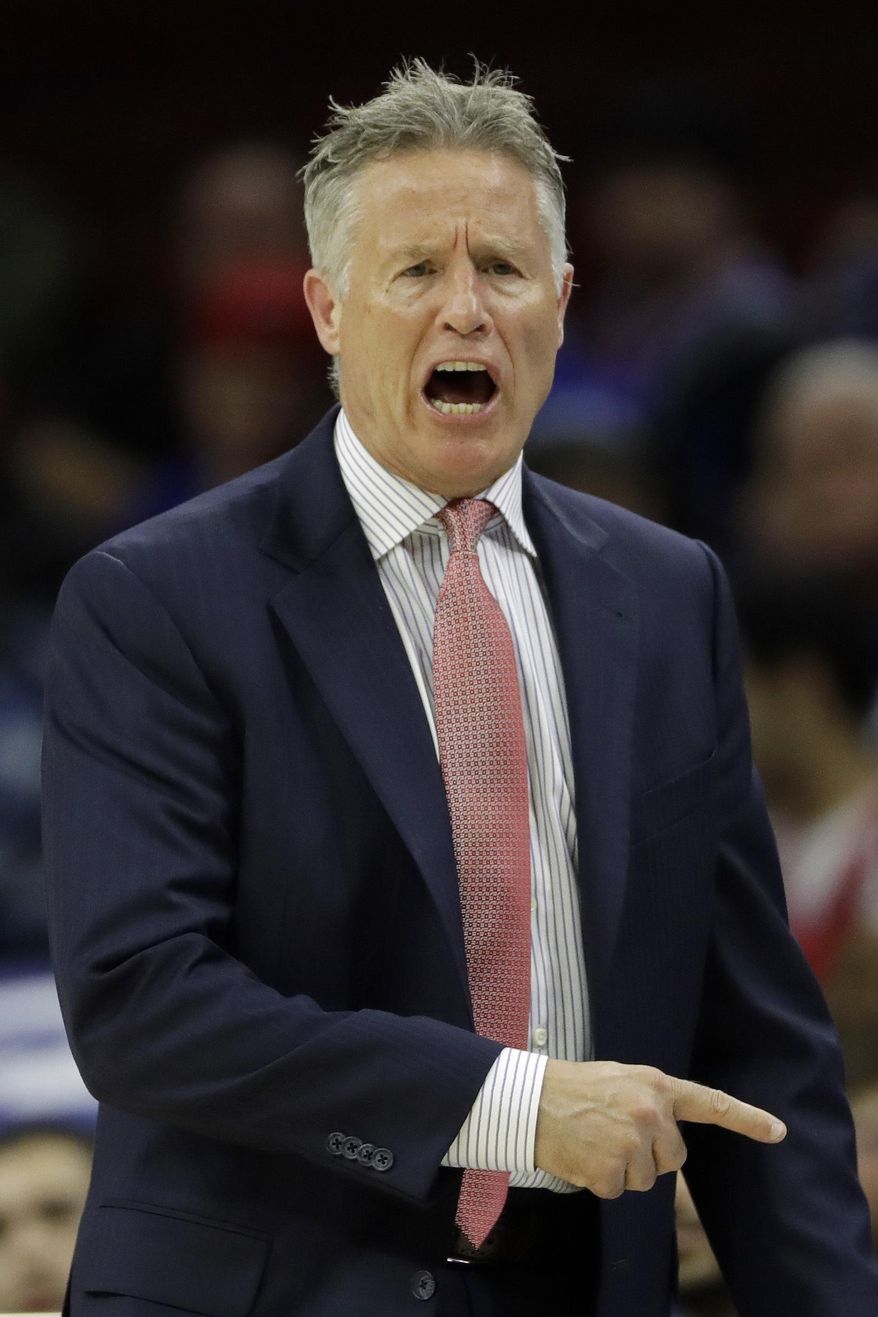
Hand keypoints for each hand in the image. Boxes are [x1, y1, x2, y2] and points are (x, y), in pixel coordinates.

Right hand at [534, 1059, 785, 1197]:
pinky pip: (618, 1190)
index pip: (711, 1103)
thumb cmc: (574, 1088)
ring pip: (645, 1179)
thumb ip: (652, 1102)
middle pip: (671, 1158)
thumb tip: (668, 1138)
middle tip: (613, 1133)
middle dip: (648, 1155)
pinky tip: (583, 1155)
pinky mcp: (611, 1170)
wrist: (530, 1100)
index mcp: (656, 1086)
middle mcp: (650, 1113)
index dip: (747, 1119)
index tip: (778, 1131)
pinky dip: (600, 1180)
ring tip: (593, 1140)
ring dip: (621, 1169)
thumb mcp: (621, 1079)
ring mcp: (631, 1143)